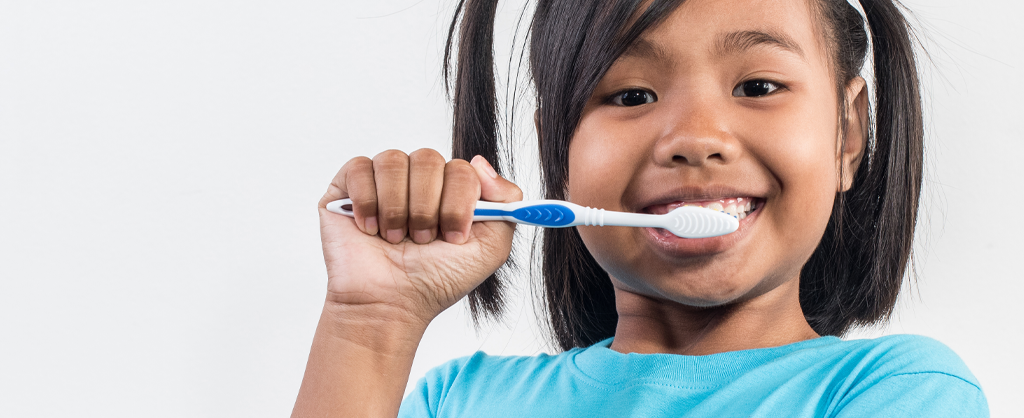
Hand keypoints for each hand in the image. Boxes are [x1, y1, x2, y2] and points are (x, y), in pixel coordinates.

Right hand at [317, 149, 521, 324]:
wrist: (390, 305)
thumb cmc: (435, 281)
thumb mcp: (491, 249)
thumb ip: (507, 203)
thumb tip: (481, 163)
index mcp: (449, 190)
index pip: (463, 168)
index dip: (459, 202)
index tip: (454, 236)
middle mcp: (416, 181)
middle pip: (428, 159)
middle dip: (426, 207)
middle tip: (422, 240)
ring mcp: (381, 182)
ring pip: (393, 161)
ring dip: (397, 207)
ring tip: (394, 239)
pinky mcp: (346, 188)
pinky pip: (360, 167)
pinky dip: (367, 202)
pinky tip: (370, 229)